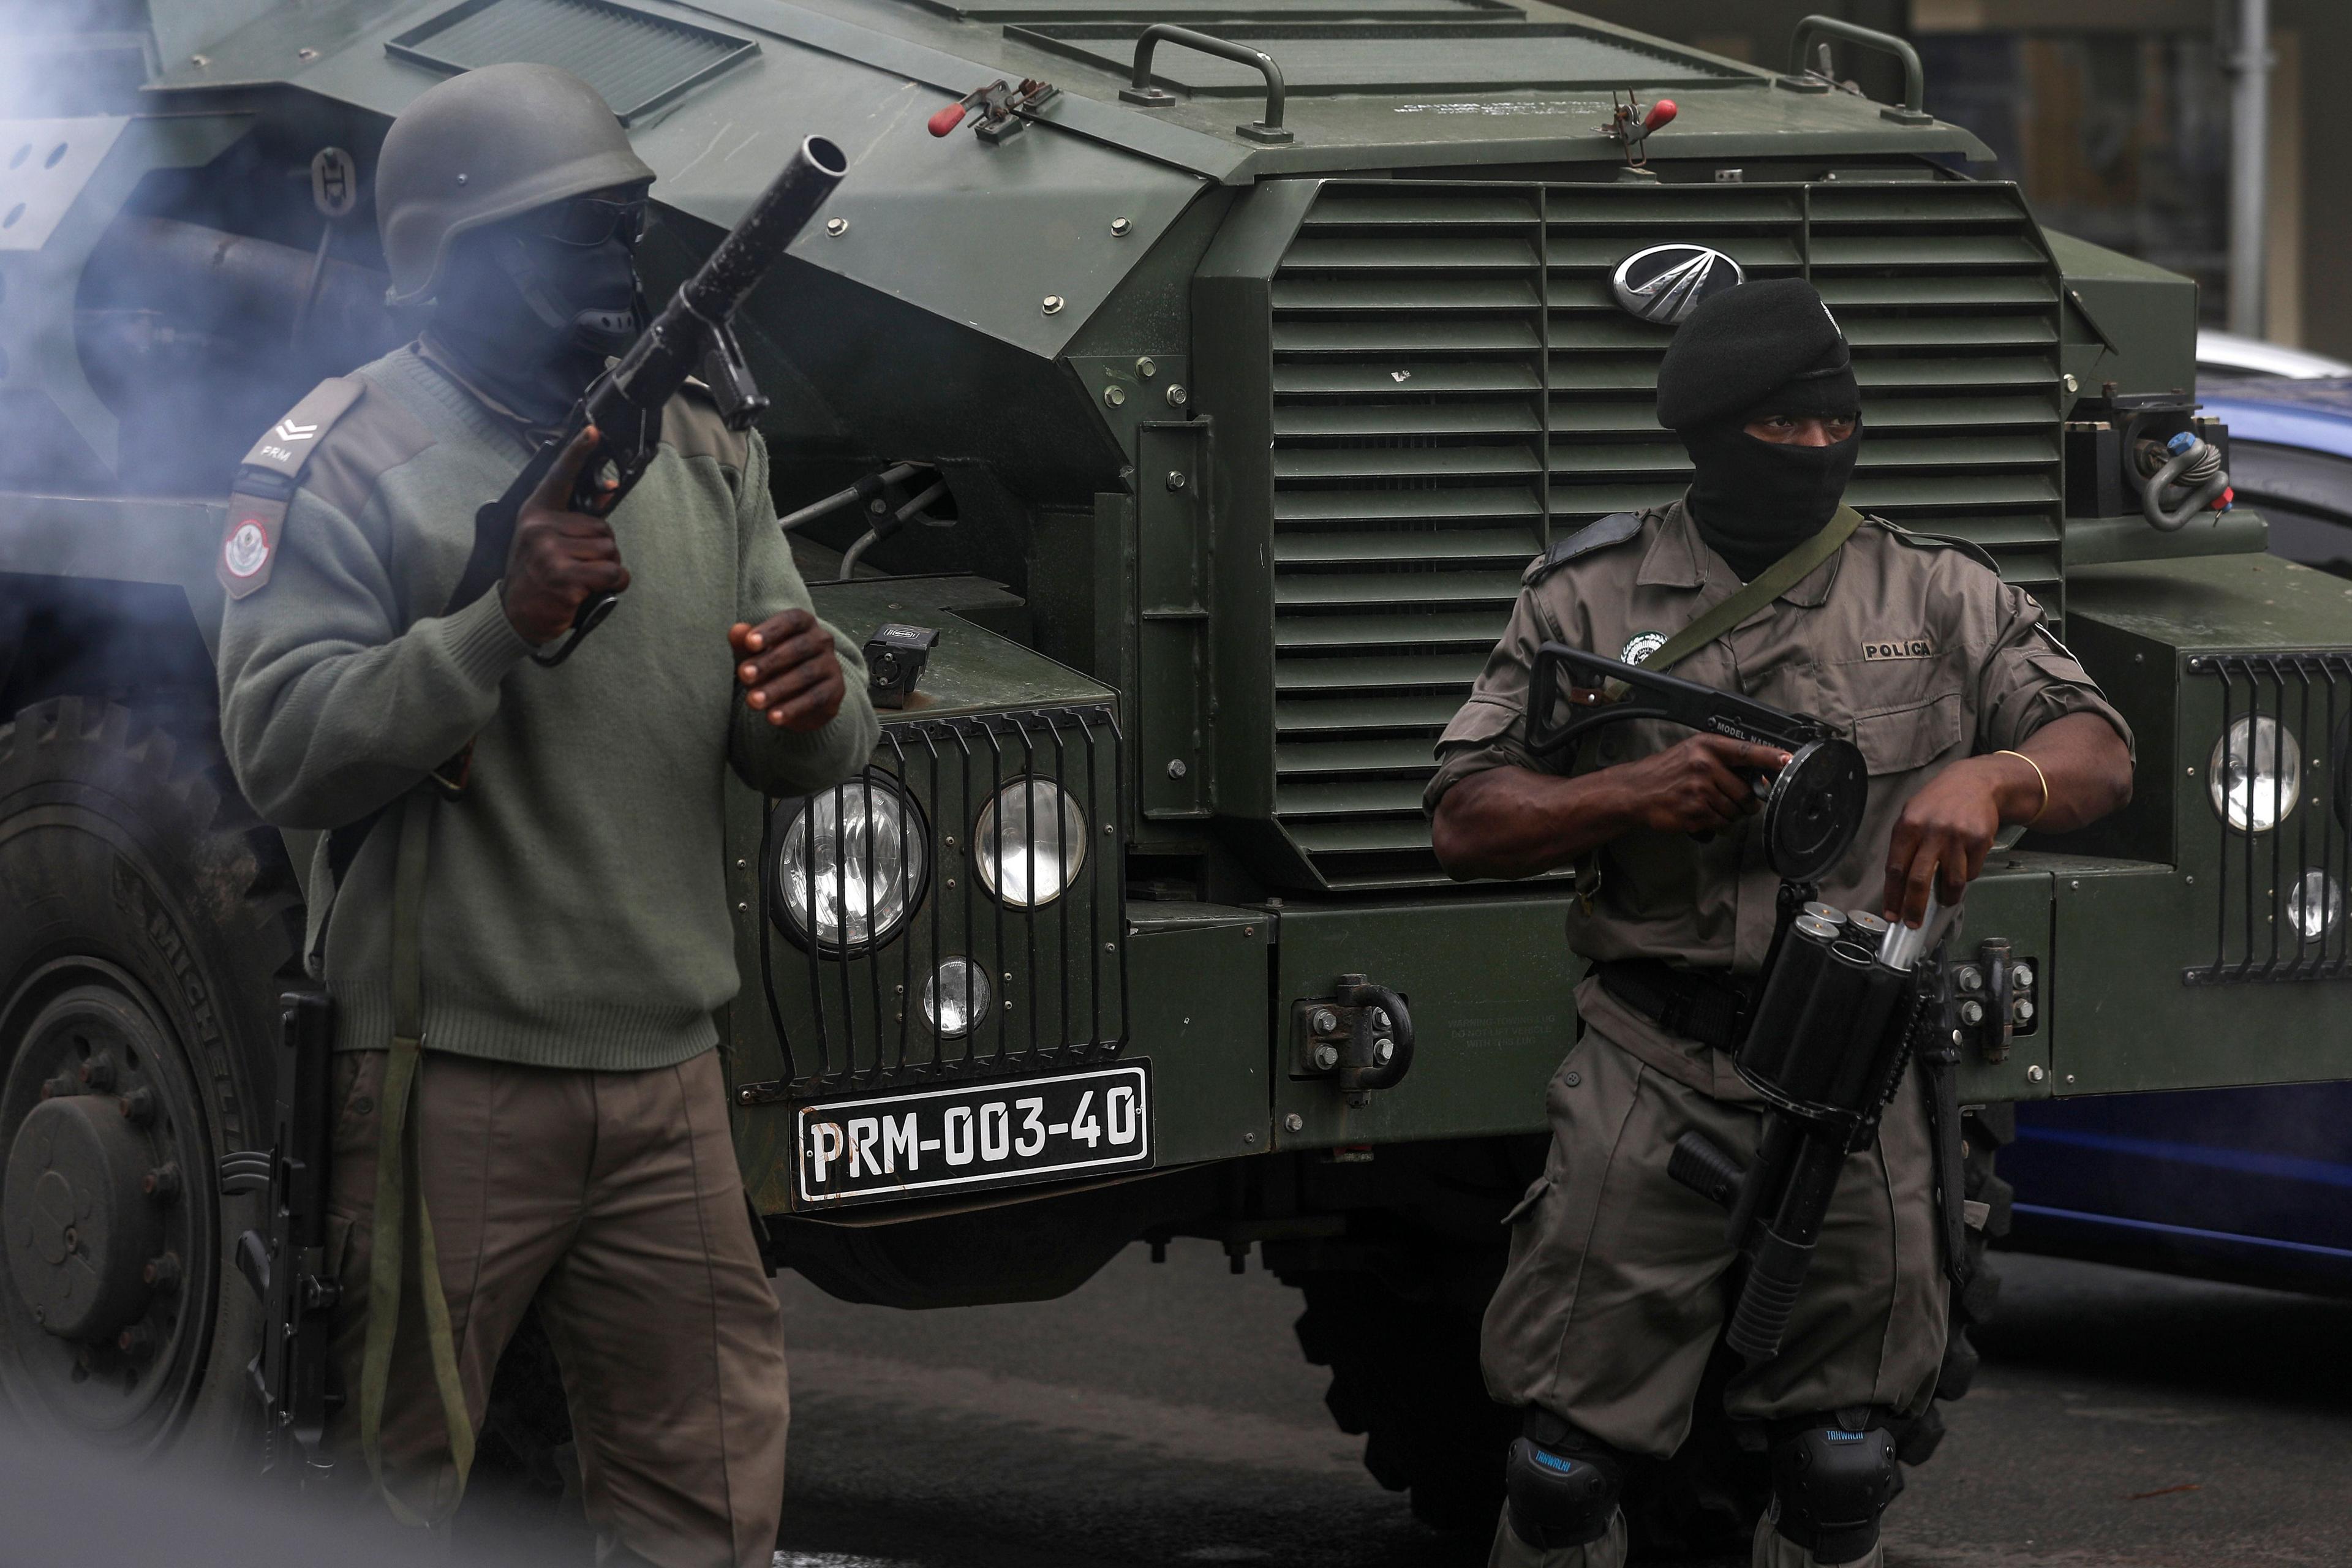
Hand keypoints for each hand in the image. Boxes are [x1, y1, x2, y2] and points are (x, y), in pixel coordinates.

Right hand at [501, 426, 626, 644]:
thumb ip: (576, 518)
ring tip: (582, 579)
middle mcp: (540, 528)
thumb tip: (610, 488)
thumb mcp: (548, 540)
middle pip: (603, 528)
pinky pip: (613, 573)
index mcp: (536, 513)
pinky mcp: (565, 578)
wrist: (514, 616)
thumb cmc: (537, 576)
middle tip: (579, 566)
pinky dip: (614, 584)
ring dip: (608, 568)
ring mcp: (551, 552)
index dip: (578, 453)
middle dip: (602, 550)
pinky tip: (592, 591)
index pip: (559, 477)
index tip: (592, 430)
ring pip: (611, 551)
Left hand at [731, 610, 843, 730]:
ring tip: (753, 701)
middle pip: (798, 648)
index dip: (771, 630)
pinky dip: (793, 708)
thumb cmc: (774, 664)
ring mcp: (832, 665)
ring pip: (806, 675)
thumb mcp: (756, 653)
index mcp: (804, 623)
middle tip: (744, 675)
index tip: (749, 643)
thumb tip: (736, 631)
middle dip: (769, 662)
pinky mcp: (837, 690)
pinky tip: (772, 717)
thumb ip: (745, 642)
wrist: (801, 696)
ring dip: (777, 688)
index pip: (791, 620)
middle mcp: (822, 640)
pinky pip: (815, 698)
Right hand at [1618, 734, 1790, 834]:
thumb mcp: (1693, 753)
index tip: (1788, 759)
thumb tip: (1760, 776)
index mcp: (1707, 747)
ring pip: (1735, 811)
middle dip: (1747, 802)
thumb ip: (1724, 760)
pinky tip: (1703, 815)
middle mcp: (1704, 765)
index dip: (1770, 757)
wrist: (1636, 791)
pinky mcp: (1695, 811)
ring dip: (1730, 815)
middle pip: (1746, 791)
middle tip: (1735, 801)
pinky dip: (1717, 824)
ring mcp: (1699, 789)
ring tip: (1711, 807)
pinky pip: (1722, 823)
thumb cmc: (1667, 772)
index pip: (1747, 751)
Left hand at [1880, 757, 2011, 926]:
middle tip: (1913, 923)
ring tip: (1944, 898)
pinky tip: (1963, 865)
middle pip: (1919, 881)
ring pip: (1950, 882)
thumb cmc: (1938, 802)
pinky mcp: (1979, 841)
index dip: (1893, 896)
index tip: (1892, 914)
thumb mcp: (1911, 816)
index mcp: (1908, 826)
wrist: (1975, 783)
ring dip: (1946, 897)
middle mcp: (1931, 832)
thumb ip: (1904, 846)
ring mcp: (1957, 837)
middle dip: (1914, 908)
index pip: (1896, 869)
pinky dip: (1966, 876)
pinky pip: (1971, 872)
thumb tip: (1898, 884)